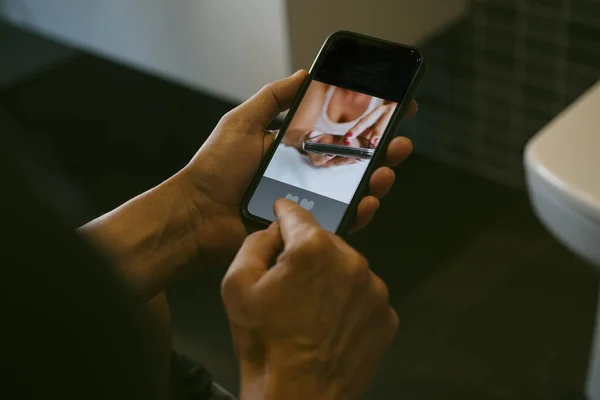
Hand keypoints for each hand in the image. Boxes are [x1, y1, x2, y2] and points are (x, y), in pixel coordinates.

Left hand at [178, 70, 416, 263]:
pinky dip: (359, 212)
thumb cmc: (215, 169)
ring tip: (386, 171)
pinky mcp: (307, 227)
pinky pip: (341, 220)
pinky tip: (368, 201)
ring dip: (376, 180)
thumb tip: (304, 73)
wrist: (198, 214)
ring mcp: (310, 201)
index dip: (366, 123)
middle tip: (400, 143)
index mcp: (295, 148)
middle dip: (382, 151)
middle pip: (355, 162)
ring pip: (354, 191)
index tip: (393, 110)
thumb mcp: (242, 122)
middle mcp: (308, 174)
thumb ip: (273, 98)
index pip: (339, 133)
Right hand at [222, 199, 397, 399]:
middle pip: (324, 242)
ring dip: (330, 278)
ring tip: (310, 311)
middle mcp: (351, 262)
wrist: (297, 397)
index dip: (284, 212)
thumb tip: (273, 231)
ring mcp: (374, 290)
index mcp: (313, 249)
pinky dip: (348, 302)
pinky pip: (363, 295)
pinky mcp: (385, 316)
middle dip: (306, 255)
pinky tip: (329, 323)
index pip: (297, 214)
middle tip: (290, 284)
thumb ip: (254, 243)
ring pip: (346, 268)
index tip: (282, 211)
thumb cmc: (266, 345)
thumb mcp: (236, 285)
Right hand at [304, 132, 363, 166]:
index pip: (321, 159)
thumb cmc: (311, 139)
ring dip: (354, 160)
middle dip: (347, 159)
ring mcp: (333, 163)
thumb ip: (310, 135)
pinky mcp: (340, 160)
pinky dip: (356, 158)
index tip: (332, 153)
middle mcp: (325, 163)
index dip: (326, 156)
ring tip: (364, 156)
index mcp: (316, 159)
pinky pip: (348, 160)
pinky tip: (364, 155)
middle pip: (336, 162)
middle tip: (356, 156)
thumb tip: (312, 133)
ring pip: (344, 162)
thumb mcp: (309, 136)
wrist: (312, 143)